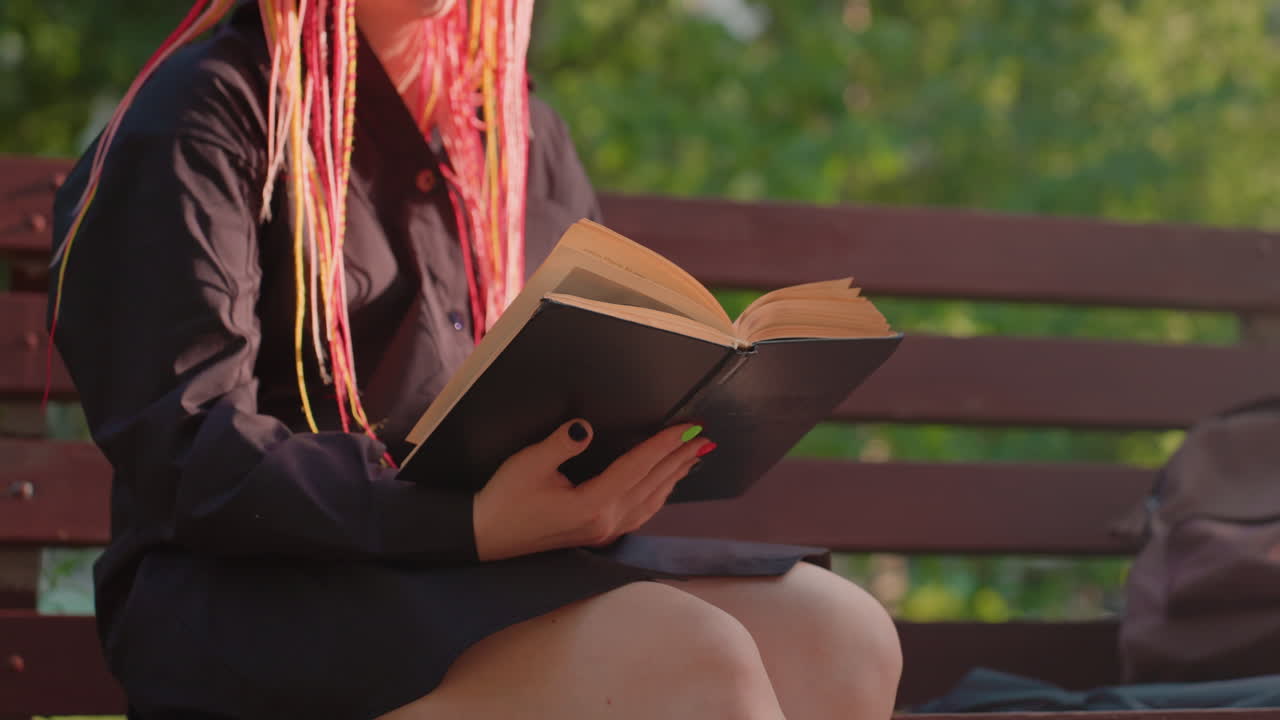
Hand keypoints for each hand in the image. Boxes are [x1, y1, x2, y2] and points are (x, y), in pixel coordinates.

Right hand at [471, 419, 714, 561]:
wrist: (485, 537)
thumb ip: (562, 444)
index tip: (687, 426)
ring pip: (651, 501)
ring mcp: (604, 531)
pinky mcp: (598, 534)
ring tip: (694, 457)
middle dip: (679, 458)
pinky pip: (640, 513)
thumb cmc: (504, 499)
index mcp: (592, 504)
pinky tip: (665, 486)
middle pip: (652, 484)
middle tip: (703, 436)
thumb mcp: (529, 464)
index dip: (664, 444)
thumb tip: (586, 427)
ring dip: (673, 477)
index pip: (637, 467)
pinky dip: (658, 495)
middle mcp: (605, 521)